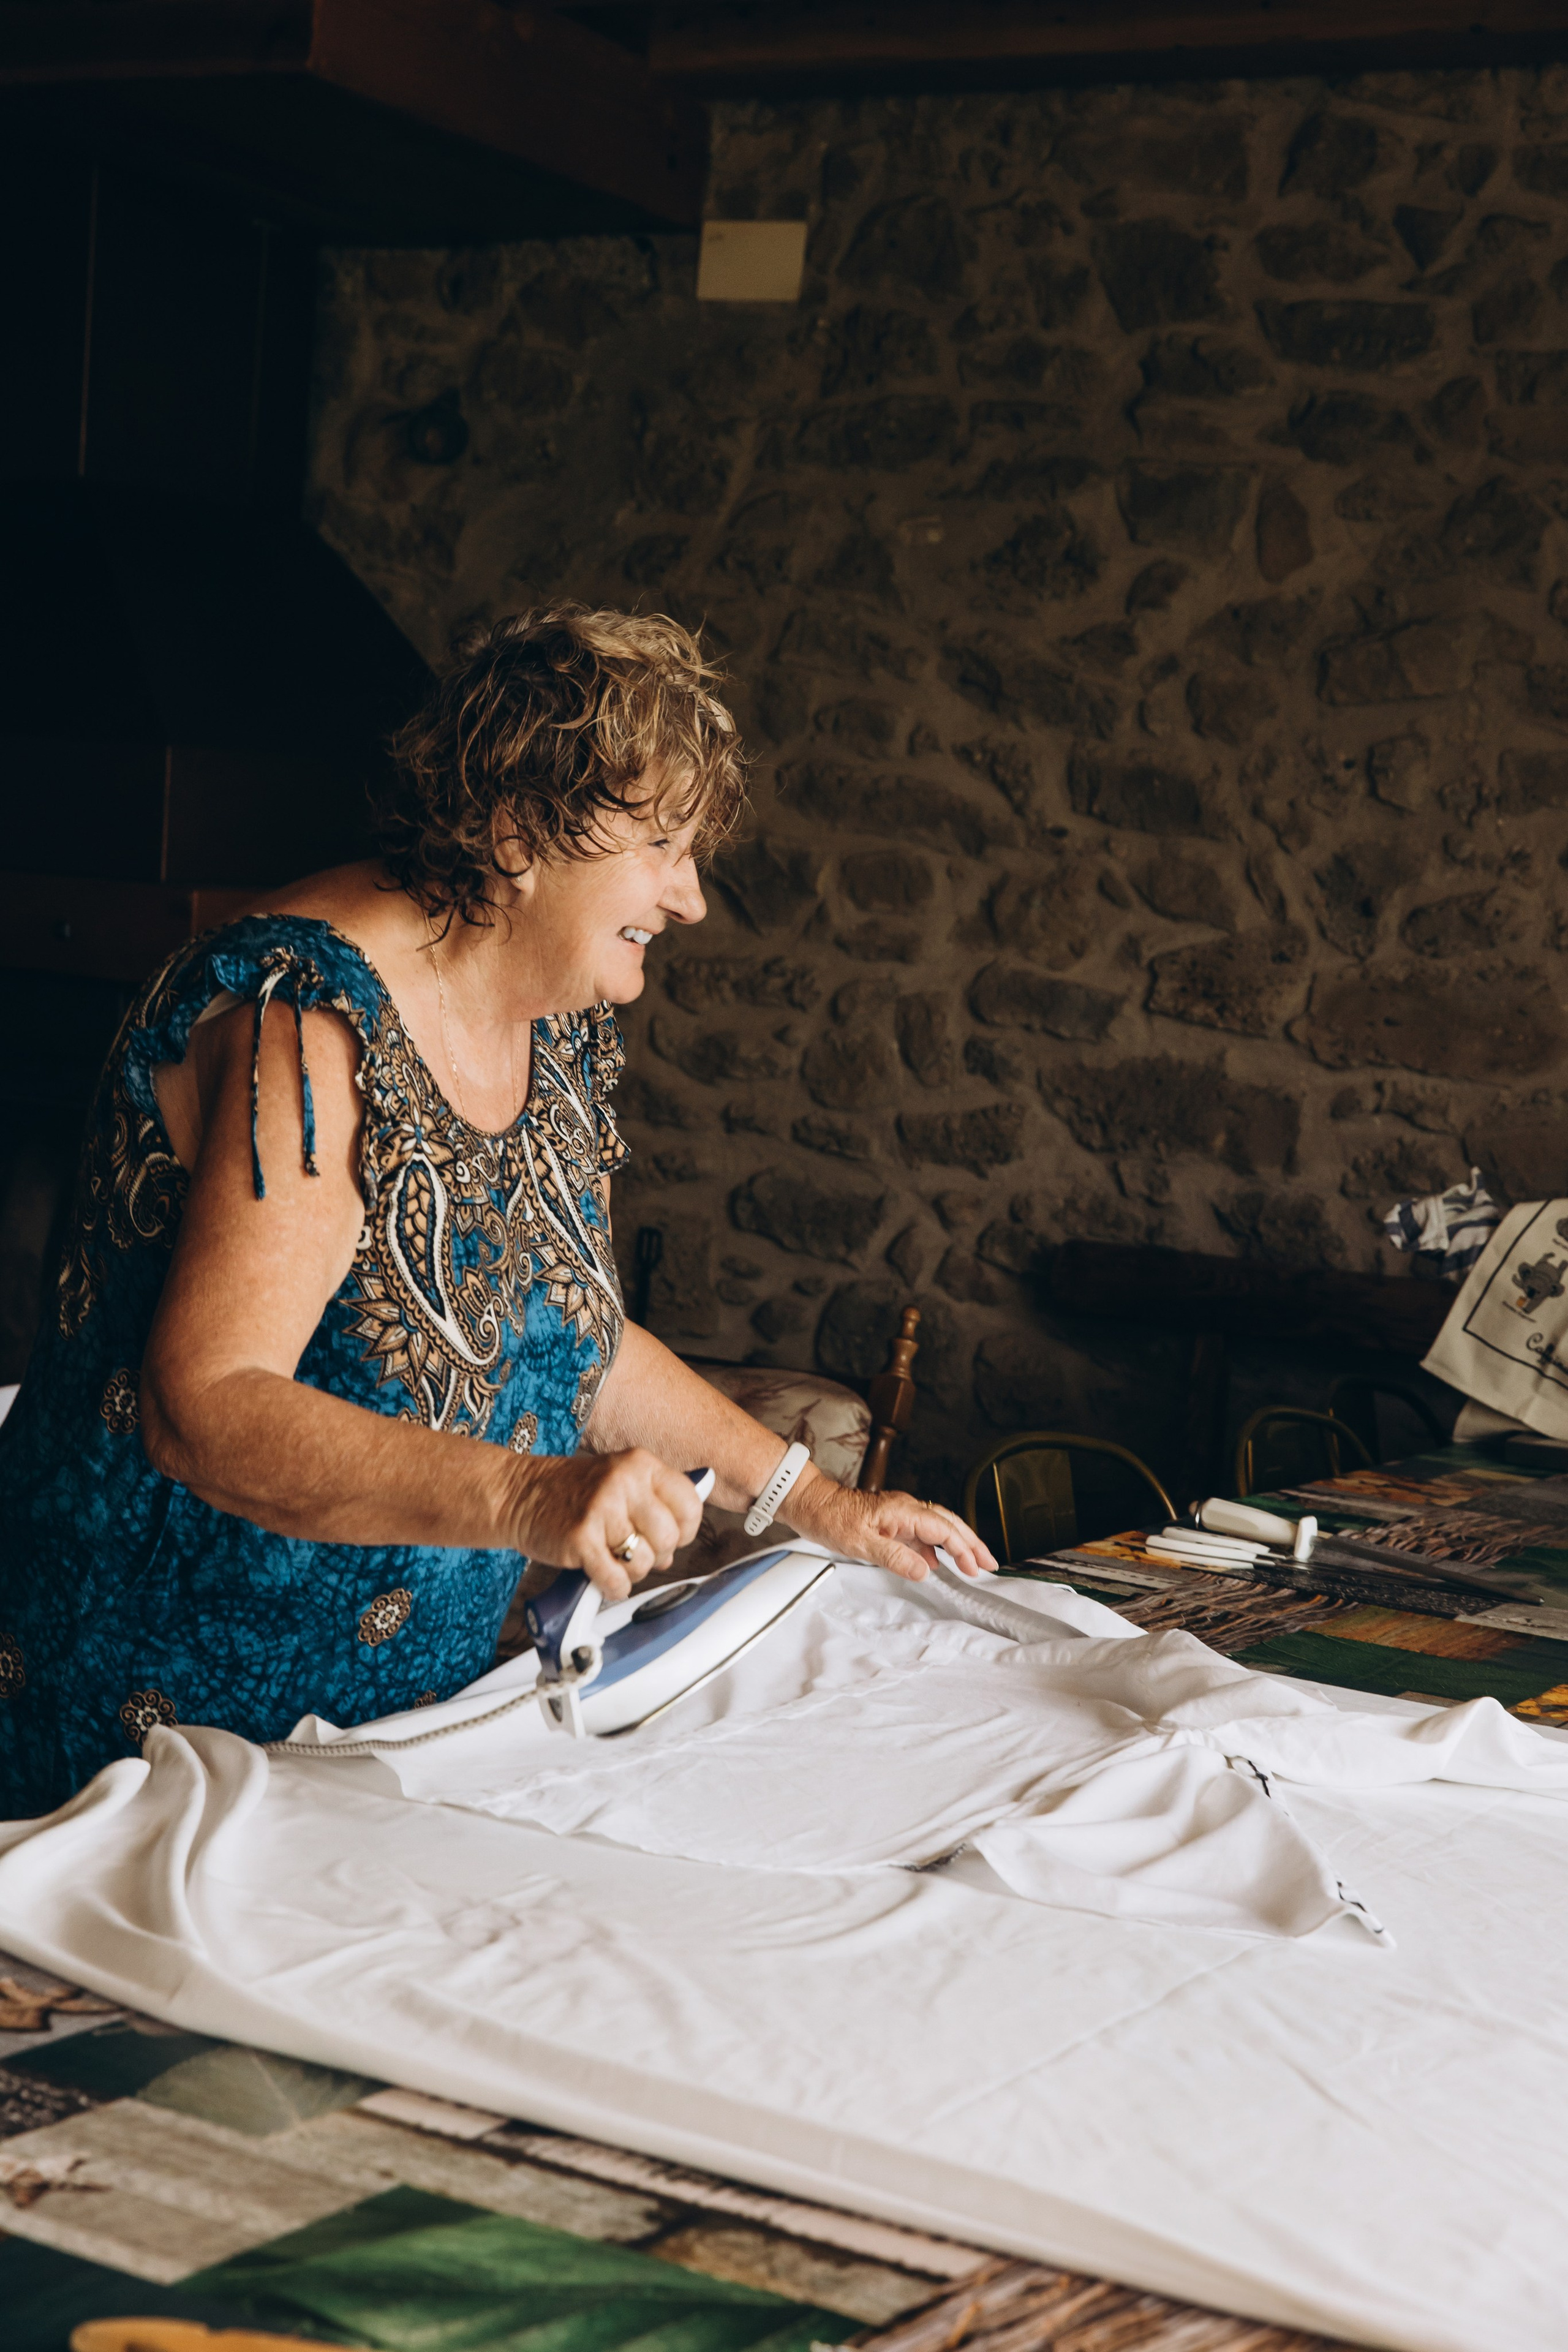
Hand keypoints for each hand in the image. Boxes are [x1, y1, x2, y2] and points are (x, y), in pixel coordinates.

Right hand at [509, 1448, 703, 1599]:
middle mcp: (625, 1482)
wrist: (518, 1493)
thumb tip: (676, 1548)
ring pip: (643, 1563)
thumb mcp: (619, 1480)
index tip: (666, 1537)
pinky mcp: (580, 1538)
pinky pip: (616, 1580)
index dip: (683, 1531)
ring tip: (611, 1558)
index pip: (690, 1505)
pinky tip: (600, 1575)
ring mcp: (602, 1508)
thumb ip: (653, 1505)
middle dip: (655, 1554)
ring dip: (630, 1572)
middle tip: (632, 1551)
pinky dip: (612, 1586)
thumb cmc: (571, 1493)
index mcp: (641, 1464)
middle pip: (669, 1538)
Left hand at [779, 1468, 996, 1582]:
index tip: (975, 1567)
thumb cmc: (831, 1519)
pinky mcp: (891, 1521)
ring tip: (973, 1563)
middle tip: (990, 1563)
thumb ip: (895, 1557)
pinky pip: (921, 1533)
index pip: (943, 1529)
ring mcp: (899, 1514)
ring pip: (938, 1526)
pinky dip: (935, 1547)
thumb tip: (925, 1571)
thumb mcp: (861, 1543)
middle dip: (972, 1543)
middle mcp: (906, 1508)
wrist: (810, 1503)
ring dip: (957, 1544)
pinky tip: (935, 1563)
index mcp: (903, 1511)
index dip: (963, 1548)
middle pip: (949, 1523)